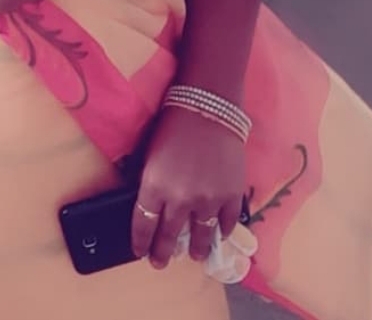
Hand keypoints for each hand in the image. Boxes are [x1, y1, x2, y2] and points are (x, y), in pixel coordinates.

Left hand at [129, 107, 245, 268]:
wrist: (208, 108)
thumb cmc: (173, 125)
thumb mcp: (150, 154)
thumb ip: (150, 183)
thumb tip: (150, 206)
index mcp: (154, 187)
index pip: (143, 225)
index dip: (140, 242)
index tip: (140, 252)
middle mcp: (180, 200)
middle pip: (169, 237)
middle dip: (163, 253)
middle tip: (160, 262)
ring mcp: (208, 201)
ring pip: (201, 237)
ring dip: (196, 248)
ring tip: (193, 254)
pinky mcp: (231, 196)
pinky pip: (226, 224)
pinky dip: (221, 231)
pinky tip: (218, 234)